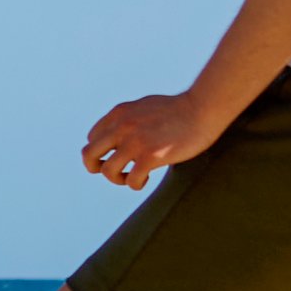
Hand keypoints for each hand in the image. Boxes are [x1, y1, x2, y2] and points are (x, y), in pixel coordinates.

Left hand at [82, 91, 225, 189]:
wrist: (202, 108)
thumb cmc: (180, 110)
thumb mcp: (145, 107)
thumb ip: (129, 119)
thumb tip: (120, 134)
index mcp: (118, 114)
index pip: (93, 138)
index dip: (101, 151)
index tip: (117, 155)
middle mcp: (121, 127)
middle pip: (88, 155)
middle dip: (95, 167)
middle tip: (115, 172)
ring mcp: (135, 142)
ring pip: (107, 171)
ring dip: (117, 179)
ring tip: (131, 178)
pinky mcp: (151, 156)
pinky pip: (131, 180)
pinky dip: (136, 184)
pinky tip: (146, 179)